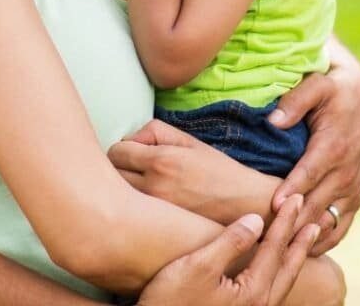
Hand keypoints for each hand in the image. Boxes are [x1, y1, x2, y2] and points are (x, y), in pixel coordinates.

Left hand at [109, 120, 277, 224]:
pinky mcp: (163, 229)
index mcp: (161, 160)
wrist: (248, 205)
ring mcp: (158, 211)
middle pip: (112, 175)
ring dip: (122, 189)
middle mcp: (155, 186)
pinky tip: (144, 208)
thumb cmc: (218, 170)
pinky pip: (135, 216)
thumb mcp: (188, 140)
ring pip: (120, 197)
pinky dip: (134, 210)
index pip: (116, 152)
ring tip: (136, 188)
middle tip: (130, 170)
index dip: (120, 150)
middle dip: (116, 168)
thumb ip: (154, 131)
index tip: (130, 154)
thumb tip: (130, 139)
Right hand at [137, 197, 318, 305]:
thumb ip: (231, 242)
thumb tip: (256, 219)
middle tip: (316, 217)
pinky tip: (277, 263)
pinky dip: (282, 268)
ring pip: (283, 280)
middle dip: (301, 240)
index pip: (275, 248)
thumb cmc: (172, 299)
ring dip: (296, 255)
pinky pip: (273, 286)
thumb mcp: (199, 266)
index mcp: (253, 292)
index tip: (297, 200)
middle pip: (288, 267)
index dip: (286, 221)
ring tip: (306, 237)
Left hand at [269, 50, 359, 252]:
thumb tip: (272, 121)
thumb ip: (295, 100)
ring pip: (329, 220)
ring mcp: (352, 187)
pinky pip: (342, 224)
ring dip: (308, 235)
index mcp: (334, 147)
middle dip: (294, 219)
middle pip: (316, 203)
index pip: (309, 174)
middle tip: (268, 235)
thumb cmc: (335, 88)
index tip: (274, 206)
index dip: (292, 191)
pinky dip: (325, 239)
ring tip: (282, 248)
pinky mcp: (354, 194)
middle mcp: (346, 172)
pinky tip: (304, 250)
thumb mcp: (317, 84)